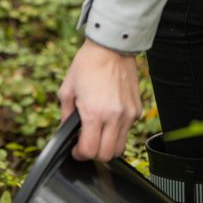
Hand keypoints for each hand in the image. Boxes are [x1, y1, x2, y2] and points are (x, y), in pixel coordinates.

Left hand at [59, 39, 141, 160]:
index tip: (75, 150)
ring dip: (107, 146)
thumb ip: (65, 114)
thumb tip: (66, 130)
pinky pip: (127, 131)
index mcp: (94, 113)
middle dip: (93, 154)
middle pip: (107, 155)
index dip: (80, 155)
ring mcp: (128, 114)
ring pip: (120, 147)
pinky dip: (117, 132)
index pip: (90, 150)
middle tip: (85, 145)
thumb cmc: (87, 65)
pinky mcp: (136, 110)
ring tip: (97, 134)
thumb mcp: (67, 89)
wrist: (111, 48)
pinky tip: (108, 120)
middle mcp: (114, 117)